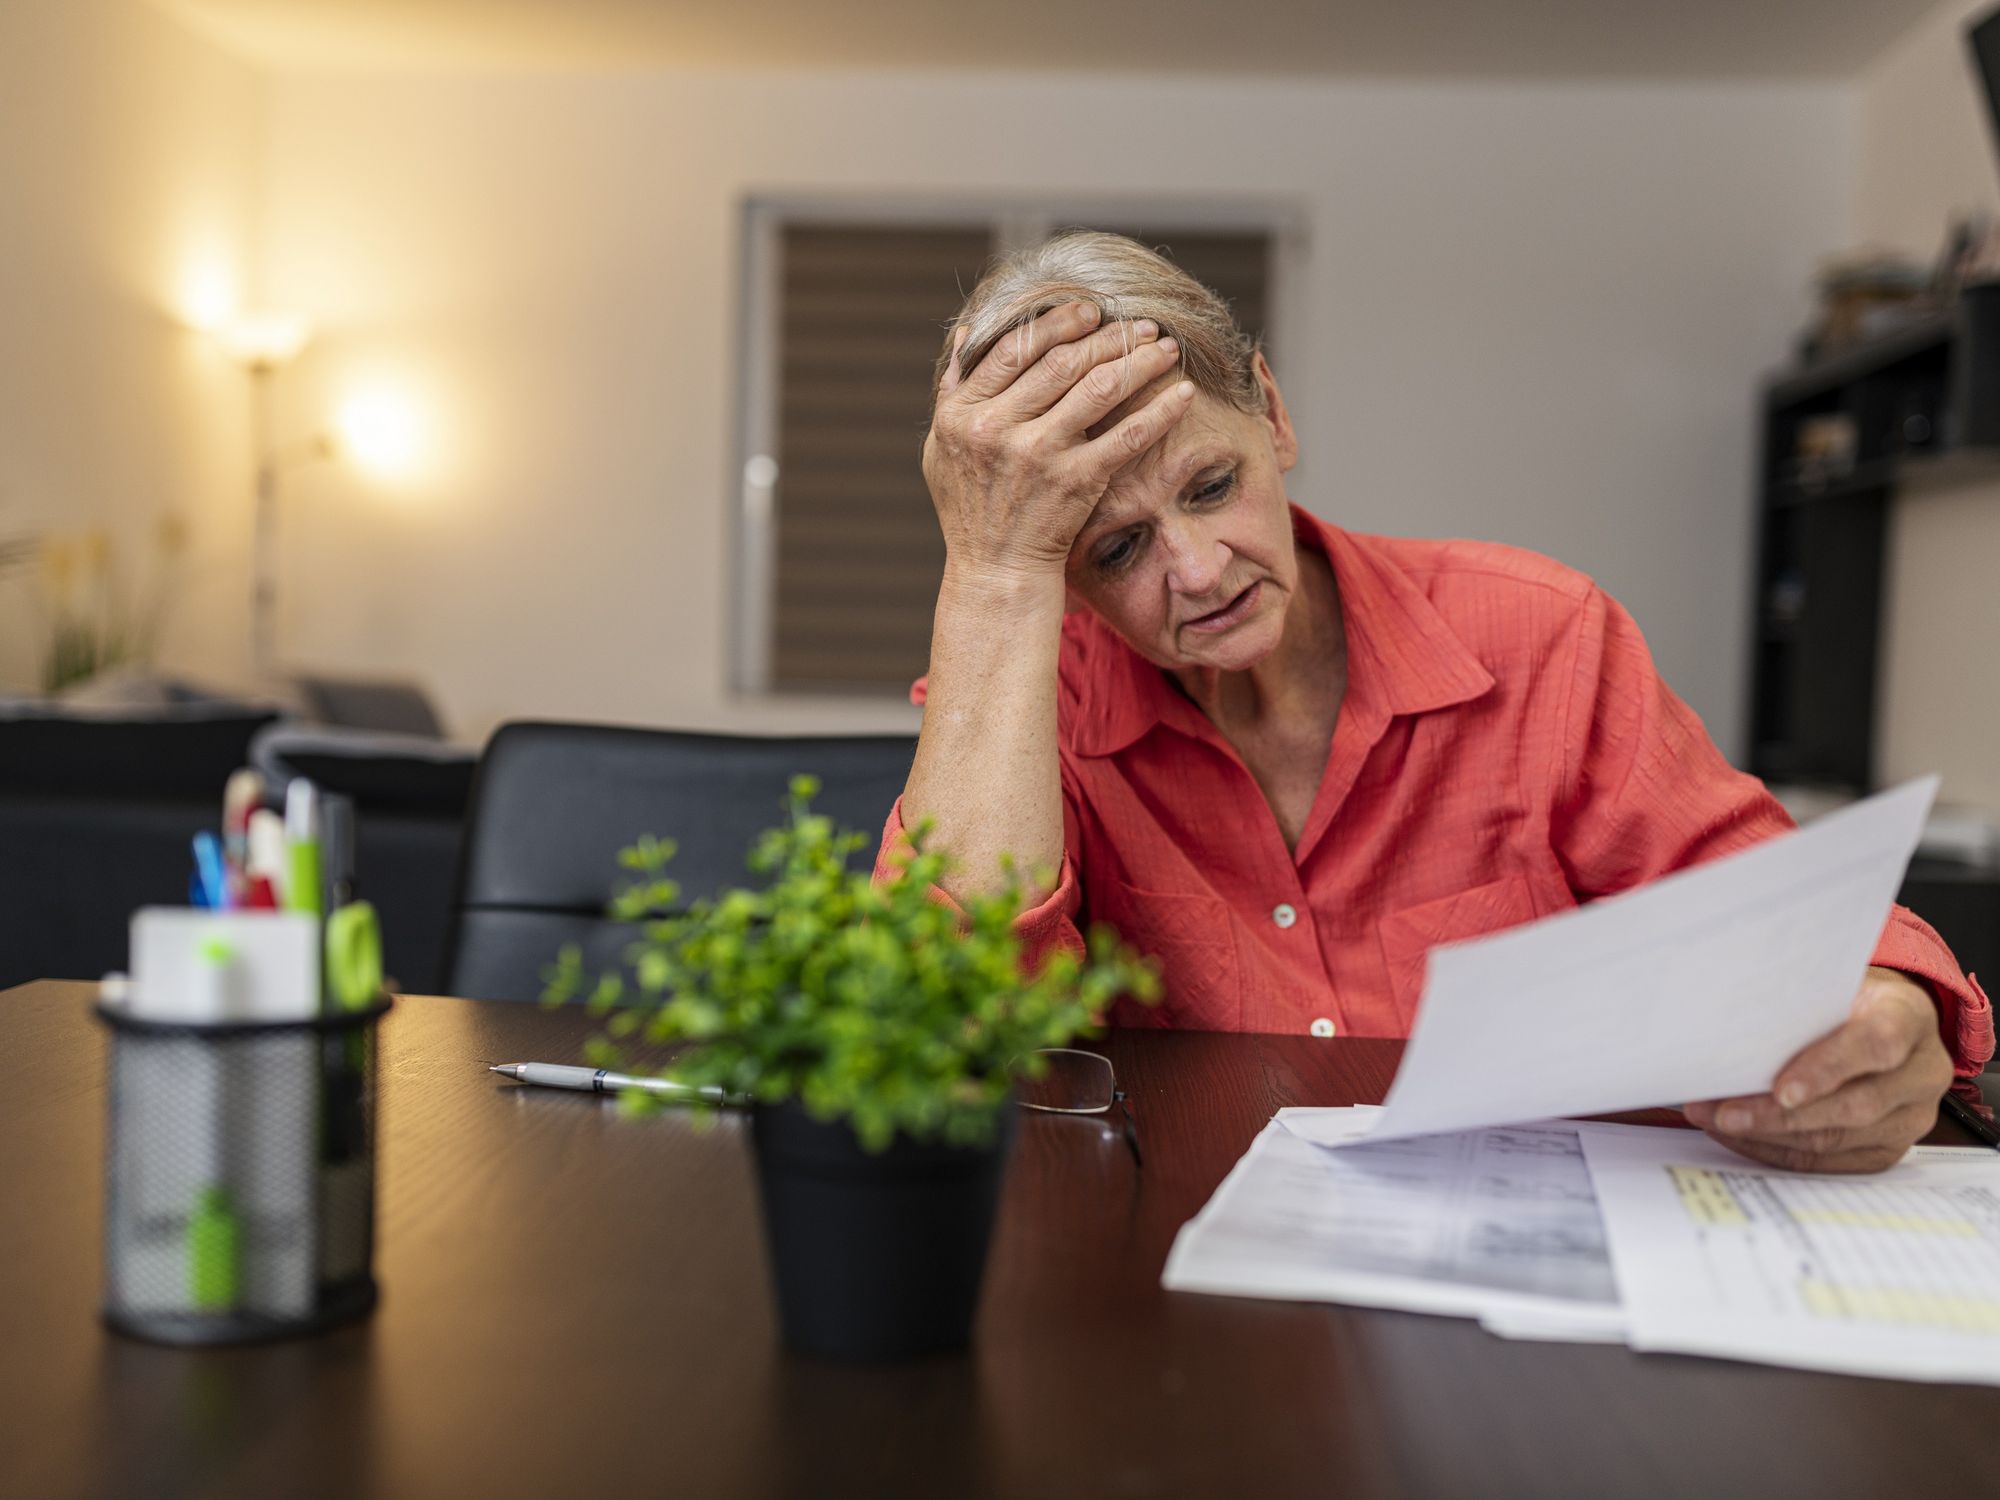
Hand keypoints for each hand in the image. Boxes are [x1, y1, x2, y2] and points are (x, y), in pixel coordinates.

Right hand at [921, 300, 1194, 586]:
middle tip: (1141, 325)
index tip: (1089, 310)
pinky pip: (1127, 435)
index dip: (1055, 323)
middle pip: (1062, 361)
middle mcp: (997, 429)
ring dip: (1139, 361)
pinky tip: (1183, 394)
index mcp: (962, 414)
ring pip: (1098, 387)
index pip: (1013, 349)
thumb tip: (963, 337)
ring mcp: (1038, 454)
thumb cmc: (970, 510)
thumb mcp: (942, 449)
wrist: (995, 572)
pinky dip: (1159, 410)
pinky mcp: (1076, 481)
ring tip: (1165, 348)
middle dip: (1109, 336)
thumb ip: (951, 393)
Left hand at [1682, 967, 1953, 1172]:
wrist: (1884, 1020)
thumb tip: (1728, 1027)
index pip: (1876, 1044)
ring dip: (1768, 1135)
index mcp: (1910, 1018)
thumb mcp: (1828, 984)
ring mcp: (1910, 1117)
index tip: (1781, 1088)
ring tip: (1717, 1121)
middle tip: (1724, 1113)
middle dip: (1781, 1115)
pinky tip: (1740, 1137)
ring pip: (1837, 1139)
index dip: (1828, 1068)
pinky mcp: (1888, 1149)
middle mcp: (1922, 1073)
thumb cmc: (1845, 1000)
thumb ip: (1797, 1004)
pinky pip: (1829, 1161)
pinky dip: (1778, 1151)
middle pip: (1854, 1105)